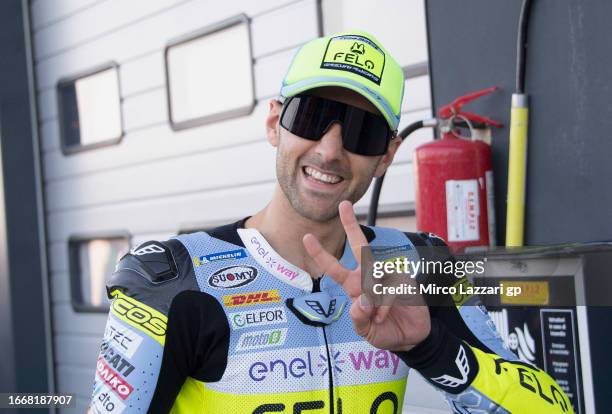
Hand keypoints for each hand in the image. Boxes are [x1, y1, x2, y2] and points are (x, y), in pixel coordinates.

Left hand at [303, 200, 430, 350]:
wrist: (412, 338)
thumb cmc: (384, 332)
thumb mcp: (365, 331)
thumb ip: (359, 318)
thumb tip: (364, 299)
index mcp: (354, 287)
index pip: (334, 268)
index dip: (321, 254)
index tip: (307, 238)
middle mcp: (369, 277)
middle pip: (359, 246)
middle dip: (351, 225)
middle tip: (344, 205)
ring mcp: (387, 275)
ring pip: (373, 278)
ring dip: (374, 301)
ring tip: (380, 316)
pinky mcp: (403, 278)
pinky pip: (389, 288)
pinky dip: (386, 305)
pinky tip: (389, 312)